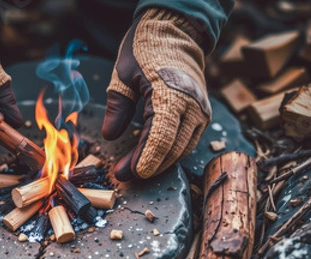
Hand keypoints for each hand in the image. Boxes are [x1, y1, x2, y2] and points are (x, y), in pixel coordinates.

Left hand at [103, 8, 211, 179]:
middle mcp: (191, 104)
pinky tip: (151, 157)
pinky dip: (170, 152)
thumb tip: (109, 136)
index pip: (160, 136)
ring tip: (133, 170)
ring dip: (159, 162)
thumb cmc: (146, 49)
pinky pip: (188, 140)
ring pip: (182, 147)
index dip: (145, 159)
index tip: (129, 174)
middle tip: (123, 175)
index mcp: (170, 93)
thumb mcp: (123, 75)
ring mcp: (200, 109)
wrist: (176, 30)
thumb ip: (117, 107)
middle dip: (148, 165)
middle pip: (172, 147)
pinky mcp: (201, 112)